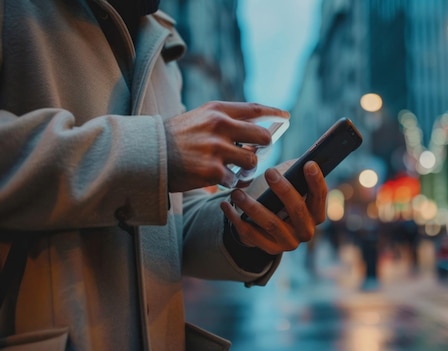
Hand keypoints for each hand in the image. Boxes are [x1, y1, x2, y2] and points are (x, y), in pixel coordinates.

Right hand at [163, 101, 288, 191]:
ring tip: (235, 168)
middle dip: (263, 147)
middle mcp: (220, 126)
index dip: (274, 113)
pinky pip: (234, 179)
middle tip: (256, 151)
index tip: (286, 117)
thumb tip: (260, 131)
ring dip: (246, 168)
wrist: (147, 155)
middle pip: (263, 137)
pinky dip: (230, 182)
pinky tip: (220, 179)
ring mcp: (216, 149)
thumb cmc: (177, 137)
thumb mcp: (200, 118)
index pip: (255, 109)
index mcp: (217, 110)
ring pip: (252, 161)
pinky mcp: (212, 172)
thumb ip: (227, 121)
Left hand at [220, 161, 327, 254]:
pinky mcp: (270, 249)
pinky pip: (251, 234)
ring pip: (271, 223)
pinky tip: (226, 205)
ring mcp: (288, 242)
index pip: (320, 196)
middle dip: (284, 189)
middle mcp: (306, 230)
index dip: (316, 180)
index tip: (309, 163)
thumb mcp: (290, 183)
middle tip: (270, 172)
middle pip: (298, 210)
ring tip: (236, 193)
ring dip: (252, 206)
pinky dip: (236, 219)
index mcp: (316, 213)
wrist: (265, 225)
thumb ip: (294, 172)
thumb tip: (297, 160)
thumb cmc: (279, 196)